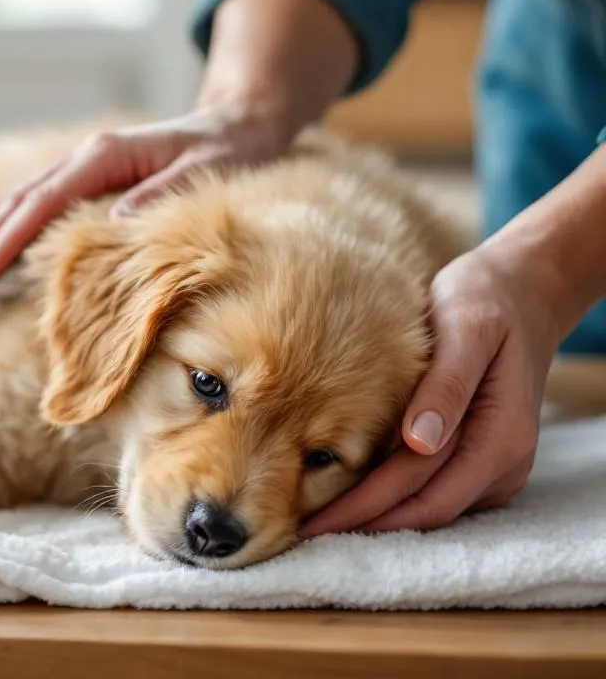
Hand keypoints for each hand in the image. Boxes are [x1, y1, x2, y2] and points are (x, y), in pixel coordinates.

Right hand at [0, 108, 291, 286]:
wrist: (235, 124)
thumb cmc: (223, 153)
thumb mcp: (202, 173)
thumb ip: (158, 197)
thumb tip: (114, 226)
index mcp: (103, 156)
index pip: (42, 203)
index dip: (6, 239)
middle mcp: (83, 157)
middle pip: (17, 200)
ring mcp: (80, 166)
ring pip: (18, 200)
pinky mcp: (85, 178)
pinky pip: (34, 204)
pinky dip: (4, 224)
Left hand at [301, 245, 560, 536]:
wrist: (523, 291)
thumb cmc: (485, 301)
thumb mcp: (466, 327)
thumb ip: (445, 385)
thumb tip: (419, 443)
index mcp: (503, 435)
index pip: (424, 491)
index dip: (367, 511)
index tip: (314, 523)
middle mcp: (505, 461)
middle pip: (425, 511)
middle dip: (363, 524)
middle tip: (301, 533)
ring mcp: (495, 465)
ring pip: (431, 507)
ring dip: (378, 517)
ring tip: (319, 521)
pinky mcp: (480, 457)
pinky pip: (436, 489)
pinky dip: (395, 497)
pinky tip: (352, 493)